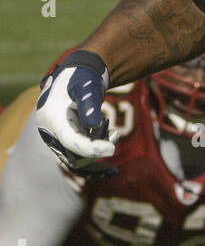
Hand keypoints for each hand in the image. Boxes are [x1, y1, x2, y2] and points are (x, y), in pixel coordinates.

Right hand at [33, 51, 117, 175]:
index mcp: (52, 117)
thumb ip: (89, 103)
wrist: (78, 79)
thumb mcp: (86, 87)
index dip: (90, 147)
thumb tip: (94, 123)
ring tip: (112, 133)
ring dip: (96, 151)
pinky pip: (78, 160)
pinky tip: (110, 166)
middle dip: (95, 148)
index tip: (112, 149)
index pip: (70, 140)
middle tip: (114, 134)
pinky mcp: (64, 142)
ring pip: (77, 158)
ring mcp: (56, 138)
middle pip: (73, 153)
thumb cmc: (82, 80)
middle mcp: (50, 131)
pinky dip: (94, 161)